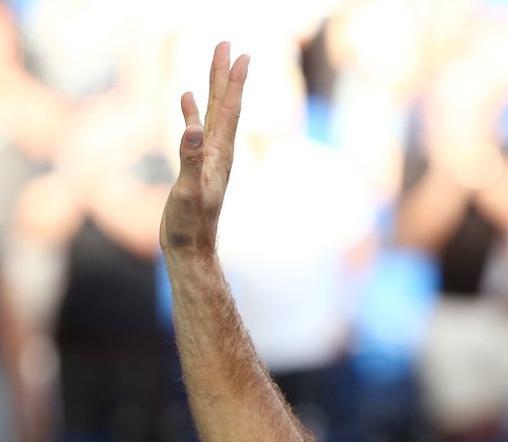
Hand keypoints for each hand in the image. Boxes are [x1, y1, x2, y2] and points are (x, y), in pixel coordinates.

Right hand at [159, 42, 248, 256]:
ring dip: (214, 86)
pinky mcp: (197, 165)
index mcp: (220, 154)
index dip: (234, 81)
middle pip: (224, 104)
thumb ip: (189, 158)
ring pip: (213, 113)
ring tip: (215, 60)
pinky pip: (196, 129)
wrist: (191, 248)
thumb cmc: (190, 224)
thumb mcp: (188, 190)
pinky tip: (185, 97)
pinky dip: (191, 110)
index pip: (229, 109)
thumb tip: (192, 128)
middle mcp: (219, 152)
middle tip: (227, 44)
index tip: (240, 54)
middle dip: (225, 73)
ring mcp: (209, 158)